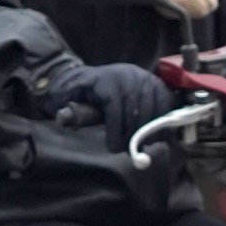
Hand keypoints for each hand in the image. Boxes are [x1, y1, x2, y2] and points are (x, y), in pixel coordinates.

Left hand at [45, 64, 175, 152]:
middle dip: (132, 136)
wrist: (102, 74)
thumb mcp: (72, 96)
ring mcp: (145, 79)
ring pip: (151, 110)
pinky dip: (162, 122)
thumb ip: (69, 108)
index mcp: (107, 82)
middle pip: (135, 112)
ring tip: (141, 145)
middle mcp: (128, 77)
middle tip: (128, 151)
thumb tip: (61, 119)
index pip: (115, 109)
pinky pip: (164, 105)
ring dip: (148, 132)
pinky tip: (154, 135)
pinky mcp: (157, 83)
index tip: (113, 149)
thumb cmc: (86, 91)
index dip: (116, 131)